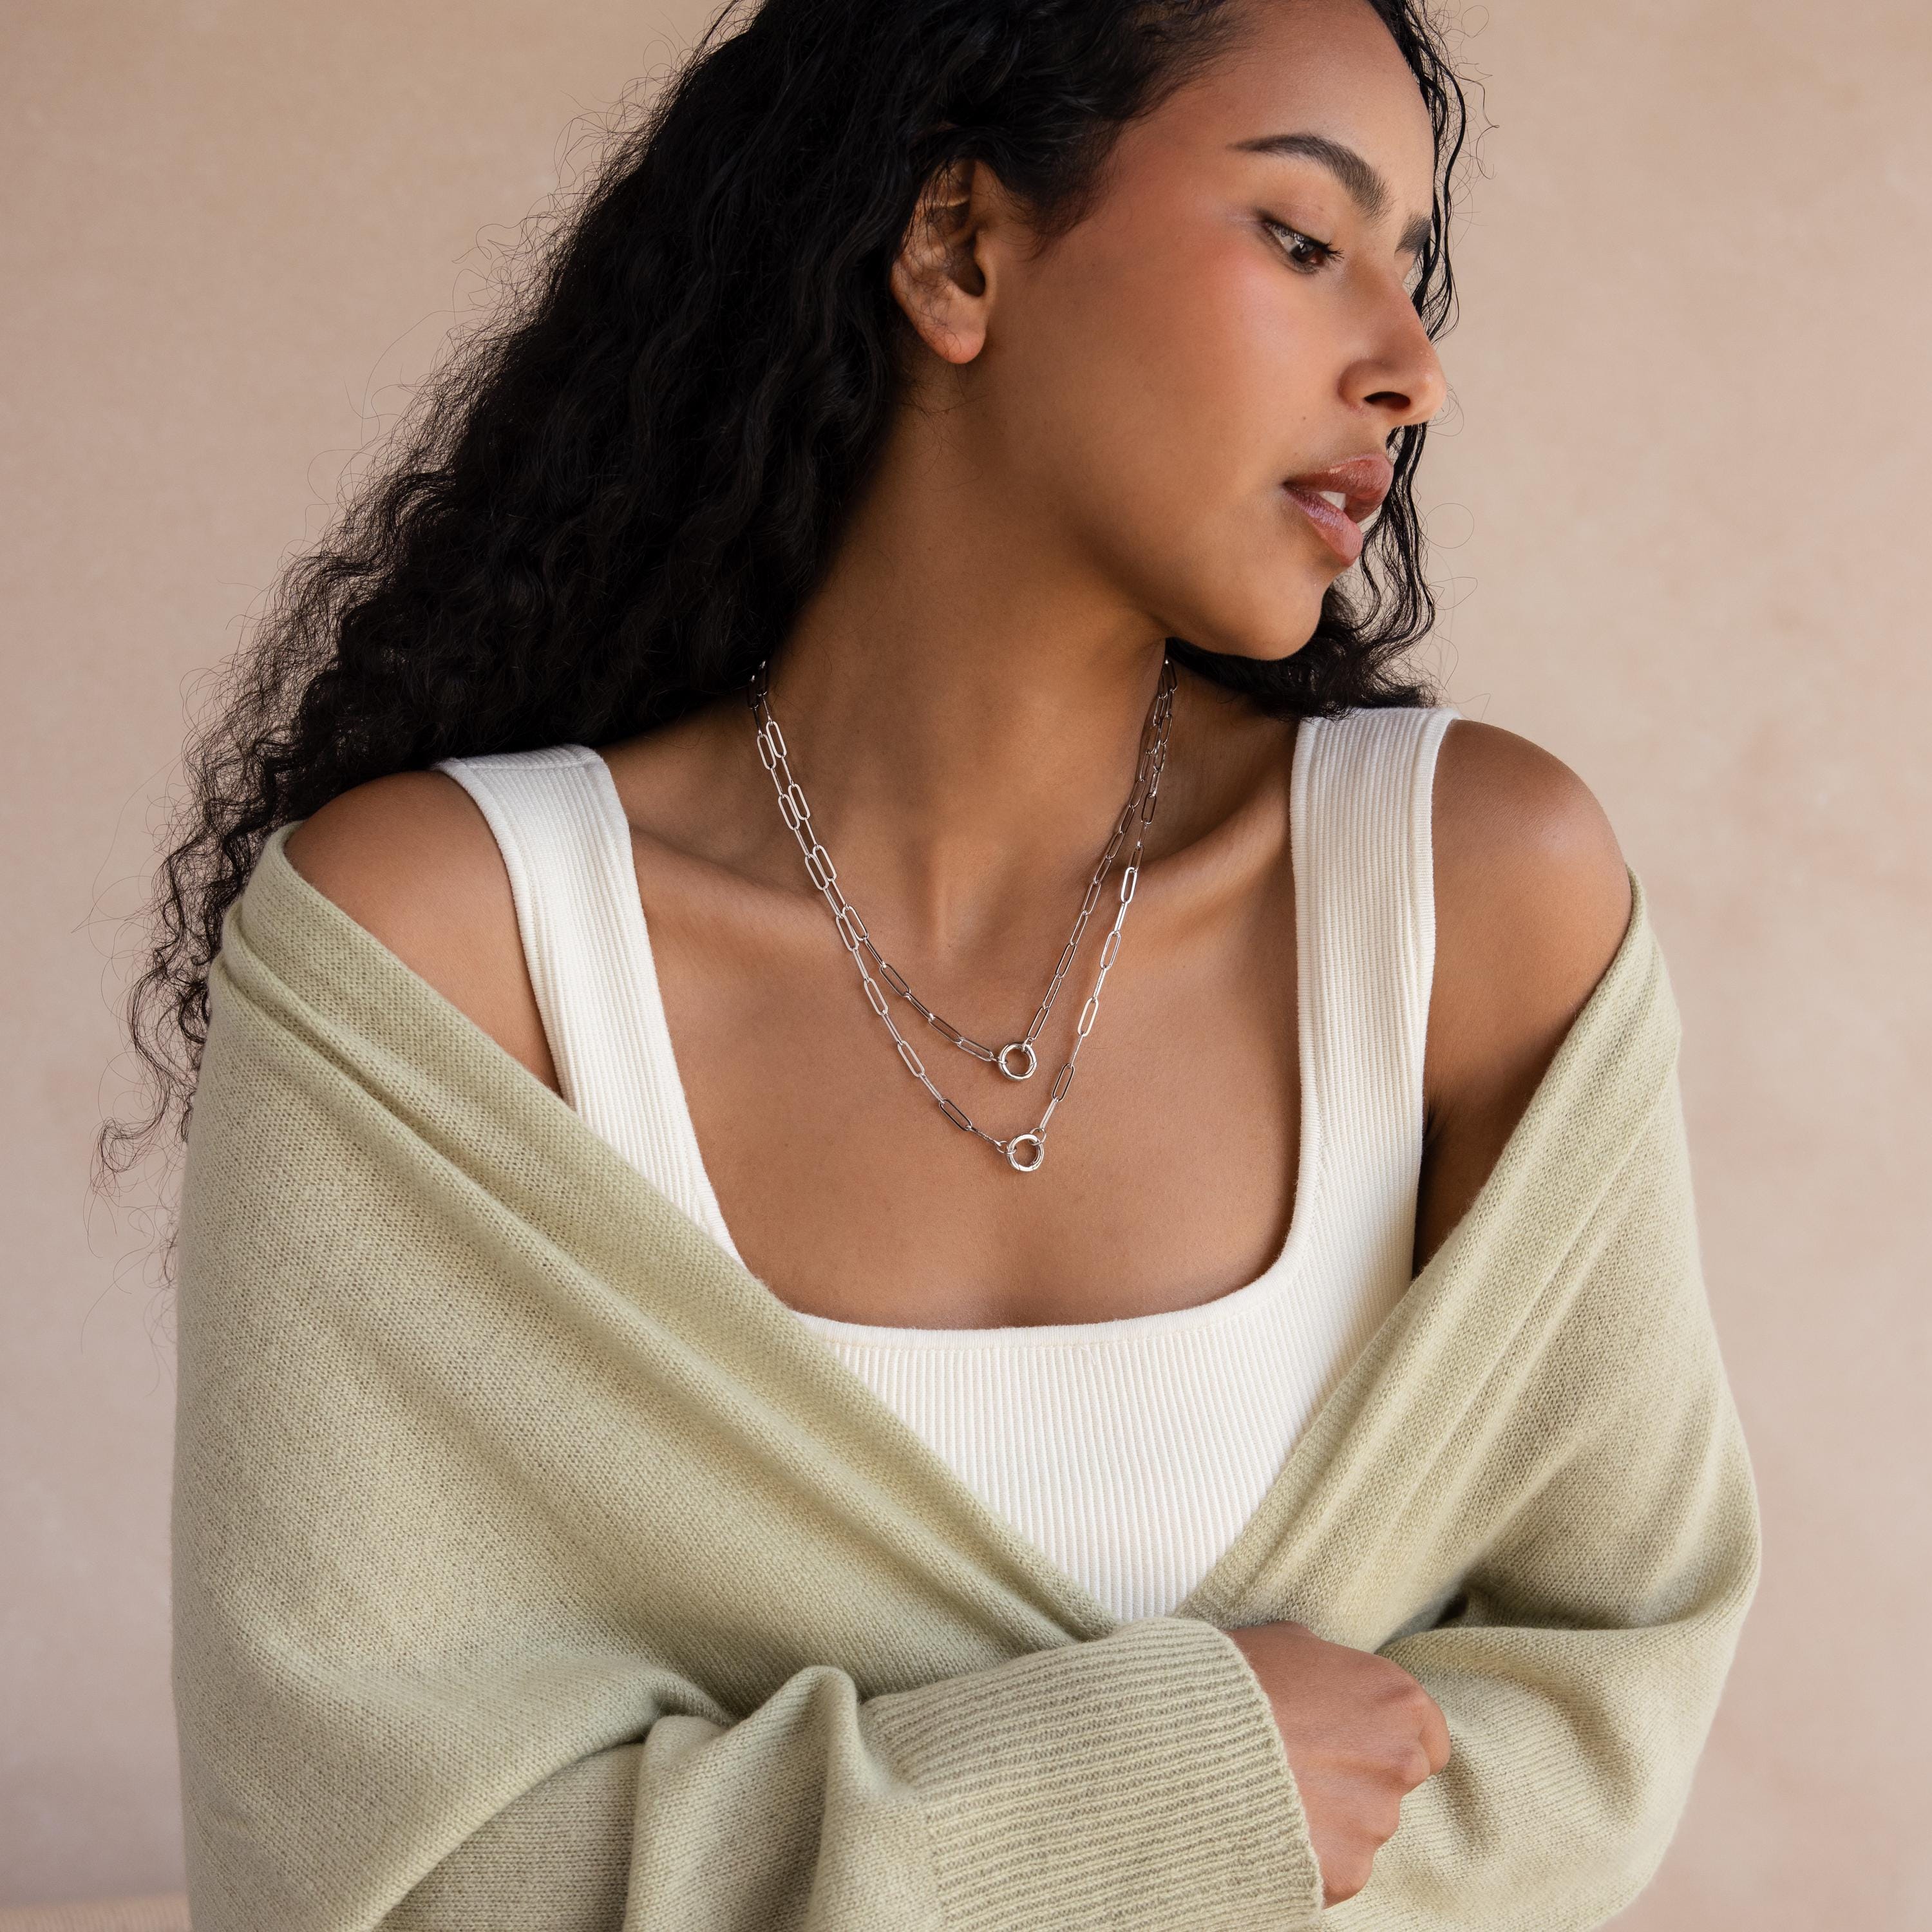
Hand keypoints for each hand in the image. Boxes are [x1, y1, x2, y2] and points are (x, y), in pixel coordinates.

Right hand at [1226, 1619, 1450, 1904]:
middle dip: (1357, 1777)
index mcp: (1396, 1700)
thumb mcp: (1290, 1644)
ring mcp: (1375, 1821)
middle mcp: (1400, 1762)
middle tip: (1302, 1765)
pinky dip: (1307, 1853)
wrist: (1192, 1735)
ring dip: (1330, 1816)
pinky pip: (1334, 1865)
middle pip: (1393, 1782)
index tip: (1358, 1742)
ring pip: (1362, 1826)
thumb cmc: (1238, 1678)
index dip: (1391, 1739)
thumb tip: (1326, 1682)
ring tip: (1273, 1793)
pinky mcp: (1346, 1870)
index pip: (1430, 1738)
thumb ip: (1330, 1668)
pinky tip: (1267, 1825)